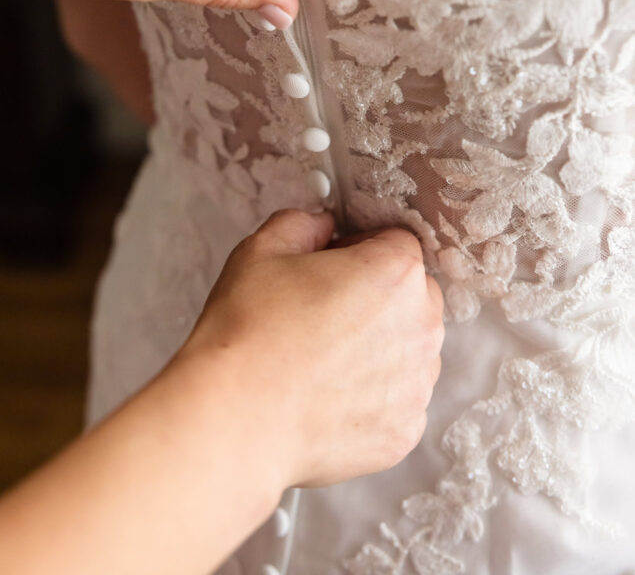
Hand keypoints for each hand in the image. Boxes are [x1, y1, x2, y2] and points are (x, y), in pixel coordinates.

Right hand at [180, 210, 443, 489]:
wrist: (234, 418)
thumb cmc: (249, 332)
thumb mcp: (264, 249)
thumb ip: (304, 223)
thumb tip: (322, 225)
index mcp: (395, 272)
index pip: (397, 243)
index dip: (360, 248)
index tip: (331, 267)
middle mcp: (421, 326)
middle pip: (413, 295)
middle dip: (379, 297)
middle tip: (324, 312)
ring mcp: (416, 384)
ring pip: (410, 350)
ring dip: (380, 346)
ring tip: (323, 359)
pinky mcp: (404, 432)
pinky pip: (399, 400)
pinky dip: (373, 396)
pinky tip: (328, 395)